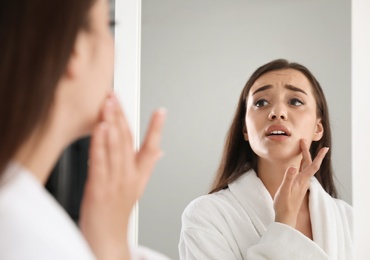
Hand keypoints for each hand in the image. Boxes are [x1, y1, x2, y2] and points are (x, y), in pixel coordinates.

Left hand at [79, 94, 165, 259]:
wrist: (107, 239)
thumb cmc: (117, 213)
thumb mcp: (136, 188)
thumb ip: (147, 165)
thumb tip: (159, 150)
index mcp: (139, 176)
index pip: (151, 148)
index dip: (157, 129)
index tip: (161, 111)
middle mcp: (130, 177)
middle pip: (128, 142)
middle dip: (123, 116)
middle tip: (117, 97)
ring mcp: (115, 183)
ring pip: (115, 148)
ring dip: (111, 124)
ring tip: (109, 105)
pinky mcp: (98, 189)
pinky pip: (99, 162)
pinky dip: (100, 144)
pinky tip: (99, 129)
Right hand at [273, 139, 327, 227]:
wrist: (286, 217)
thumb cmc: (283, 205)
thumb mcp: (284, 191)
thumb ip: (288, 178)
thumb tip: (293, 166)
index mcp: (301, 181)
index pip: (313, 166)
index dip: (319, 156)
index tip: (325, 148)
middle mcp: (303, 182)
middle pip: (308, 164)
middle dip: (307, 152)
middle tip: (303, 141)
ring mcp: (301, 184)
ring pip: (305, 168)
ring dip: (305, 157)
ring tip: (302, 149)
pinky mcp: (297, 187)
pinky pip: (301, 172)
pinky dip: (301, 164)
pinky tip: (298, 164)